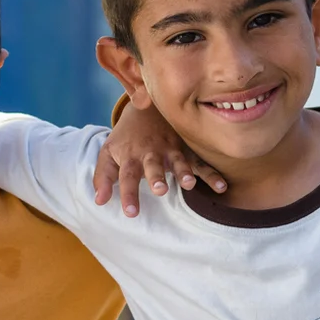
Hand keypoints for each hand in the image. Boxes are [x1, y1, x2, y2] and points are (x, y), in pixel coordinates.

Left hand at [93, 101, 226, 216]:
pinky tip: (221, 187)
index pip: (127, 176)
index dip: (128, 193)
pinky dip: (212, 174)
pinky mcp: (187, 150)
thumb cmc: (126, 137)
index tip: (130, 212)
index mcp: (131, 156)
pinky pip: (201, 163)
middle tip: (159, 190)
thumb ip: (103, 177)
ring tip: (188, 184)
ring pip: (178, 162)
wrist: (147, 106)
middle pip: (153, 166)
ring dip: (184, 172)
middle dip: (156, 177)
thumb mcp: (109, 153)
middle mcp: (151, 153)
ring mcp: (171, 150)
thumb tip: (98, 201)